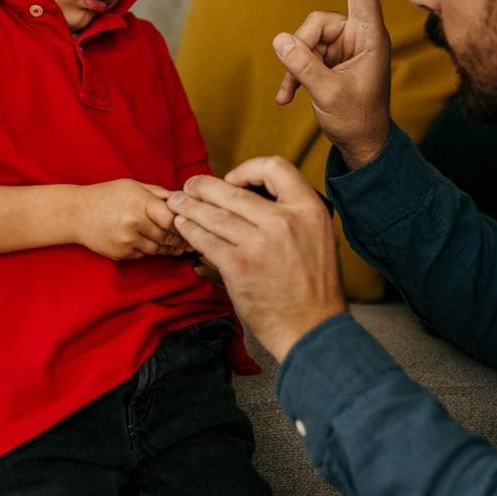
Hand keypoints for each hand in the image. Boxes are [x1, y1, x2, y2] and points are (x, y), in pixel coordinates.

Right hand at [71, 179, 189, 259]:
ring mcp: (127, 241)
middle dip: (182, 238)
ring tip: (184, 246)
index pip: (171, 218)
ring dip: (172, 248)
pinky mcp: (122, 254)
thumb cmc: (107, 195)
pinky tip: (164, 248)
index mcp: (139, 203)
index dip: (183, 221)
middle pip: (167, 236)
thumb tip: (182, 200)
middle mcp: (134, 224)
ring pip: (158, 249)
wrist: (76, 214)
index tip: (193, 221)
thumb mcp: (134, 186)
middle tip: (195, 238)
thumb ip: (159, 194)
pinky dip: (155, 251)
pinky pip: (145, 255)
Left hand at [169, 157, 346, 361]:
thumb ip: (291, 215)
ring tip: (178, 203)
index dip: (249, 169)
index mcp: (310, 209)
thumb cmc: (315, 285)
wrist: (313, 328)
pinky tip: (183, 227)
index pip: (276, 167)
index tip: (233, 180)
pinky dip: (191, 231)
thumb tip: (248, 200)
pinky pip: (207, 241)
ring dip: (190, 206)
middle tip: (190, 185)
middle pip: (234, 191)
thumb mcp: (318, 236)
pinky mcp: (239, 267)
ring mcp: (260, 244)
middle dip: (204, 186)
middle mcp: (285, 221)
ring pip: (214, 215)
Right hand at [274, 0, 391, 168]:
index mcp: (371, 38)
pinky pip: (302, 54)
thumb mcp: (329, 93)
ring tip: (292, 93)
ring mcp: (343, 48)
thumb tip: (279, 39)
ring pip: (306, 38)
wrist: (362, 145)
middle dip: (303, 48)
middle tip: (297, 79)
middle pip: (318, 22)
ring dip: (295, 65)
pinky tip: (285, 98)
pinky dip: (292, 74)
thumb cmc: (358, 120)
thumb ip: (303, 66)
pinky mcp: (329, 60)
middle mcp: (358, 37)